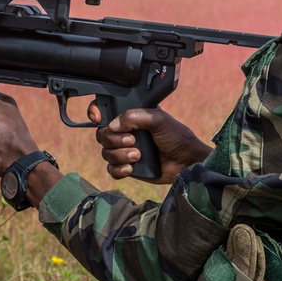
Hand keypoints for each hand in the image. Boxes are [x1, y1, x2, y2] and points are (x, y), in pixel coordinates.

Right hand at [89, 104, 212, 184]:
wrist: (185, 162)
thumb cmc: (176, 137)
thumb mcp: (159, 119)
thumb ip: (135, 116)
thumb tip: (113, 125)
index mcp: (131, 117)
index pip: (105, 110)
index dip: (96, 112)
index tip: (97, 118)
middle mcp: (125, 132)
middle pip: (102, 134)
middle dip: (114, 139)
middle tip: (133, 140)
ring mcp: (125, 150)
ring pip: (106, 152)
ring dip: (119, 155)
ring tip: (138, 155)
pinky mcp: (127, 167)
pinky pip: (111, 169)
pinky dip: (118, 169)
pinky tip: (131, 168)